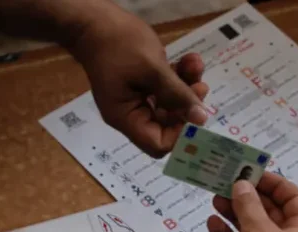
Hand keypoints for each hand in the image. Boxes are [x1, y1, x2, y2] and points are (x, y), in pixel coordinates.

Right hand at [69, 6, 208, 157]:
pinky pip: (164, 90)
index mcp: (126, 117)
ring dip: (186, 87)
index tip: (196, 115)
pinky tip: (188, 60)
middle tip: (201, 86)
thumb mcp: (152, 69)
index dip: (180, 134)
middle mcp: (130, 114)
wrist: (95, 22)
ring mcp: (136, 99)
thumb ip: (178, 94)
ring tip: (195, 65)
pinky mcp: (142, 85)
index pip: (157, 144)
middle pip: (166, 125)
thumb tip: (201, 118)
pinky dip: (178, 77)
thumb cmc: (119, 44)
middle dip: (187, 106)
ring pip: (169, 105)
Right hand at [207, 174, 297, 231]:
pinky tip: (213, 223)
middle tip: (229, 182)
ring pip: (254, 228)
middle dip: (250, 197)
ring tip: (216, 198)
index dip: (275, 184)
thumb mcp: (257, 230)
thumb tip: (242, 184)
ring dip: (236, 213)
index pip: (295, 199)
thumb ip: (249, 204)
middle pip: (272, 212)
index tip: (253, 173)